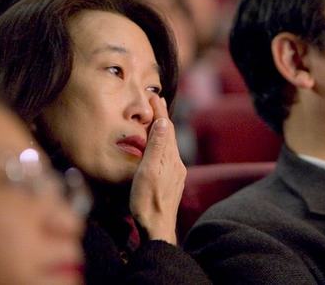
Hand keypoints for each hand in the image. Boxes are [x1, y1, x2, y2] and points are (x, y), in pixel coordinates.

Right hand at [129, 97, 185, 244]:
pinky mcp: (171, 181)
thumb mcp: (148, 172)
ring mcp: (175, 173)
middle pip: (169, 134)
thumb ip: (156, 147)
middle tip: (156, 101)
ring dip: (163, 129)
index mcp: (170, 158)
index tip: (154, 95)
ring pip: (169, 144)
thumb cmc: (148, 202)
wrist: (157, 228)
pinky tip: (159, 146)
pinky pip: (167, 155)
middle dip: (162, 116)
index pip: (165, 128)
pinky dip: (162, 143)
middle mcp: (176, 163)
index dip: (159, 111)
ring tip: (158, 118)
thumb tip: (163, 122)